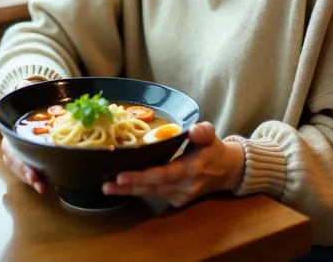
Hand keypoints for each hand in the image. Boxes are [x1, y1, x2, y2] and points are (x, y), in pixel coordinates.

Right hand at [1, 78, 46, 193]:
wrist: (31, 103)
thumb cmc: (28, 100)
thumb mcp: (27, 93)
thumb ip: (25, 89)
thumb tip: (23, 84)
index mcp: (11, 133)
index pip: (13, 151)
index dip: (21, 163)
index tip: (32, 172)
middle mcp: (14, 147)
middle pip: (19, 166)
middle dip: (29, 176)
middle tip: (41, 184)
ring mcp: (23, 154)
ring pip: (25, 171)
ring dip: (35, 180)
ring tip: (46, 187)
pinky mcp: (34, 156)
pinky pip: (35, 169)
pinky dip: (42, 176)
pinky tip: (52, 182)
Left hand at [102, 122, 244, 207]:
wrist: (227, 171)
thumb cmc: (214, 149)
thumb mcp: (212, 135)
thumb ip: (203, 131)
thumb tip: (193, 129)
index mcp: (191, 168)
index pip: (162, 174)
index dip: (141, 177)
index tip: (121, 176)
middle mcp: (184, 186)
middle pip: (152, 188)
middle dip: (128, 188)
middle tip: (105, 185)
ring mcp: (181, 197)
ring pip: (151, 194)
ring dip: (129, 192)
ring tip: (108, 187)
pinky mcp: (178, 202)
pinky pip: (156, 196)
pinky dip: (140, 191)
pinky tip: (124, 187)